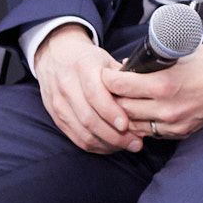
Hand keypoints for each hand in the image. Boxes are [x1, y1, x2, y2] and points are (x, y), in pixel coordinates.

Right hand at [31, 22, 141, 153]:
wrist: (55, 57)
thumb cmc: (88, 60)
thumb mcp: (107, 60)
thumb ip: (125, 77)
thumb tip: (147, 94)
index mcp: (83, 67)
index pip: (94, 93)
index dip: (111, 111)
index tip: (126, 124)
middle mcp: (67, 85)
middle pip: (89, 118)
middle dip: (114, 135)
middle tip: (135, 142)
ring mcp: (59, 104)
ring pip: (83, 132)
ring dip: (108, 143)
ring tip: (128, 145)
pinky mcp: (57, 117)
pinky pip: (77, 138)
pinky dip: (96, 146)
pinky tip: (112, 145)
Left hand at [104, 40, 202, 139]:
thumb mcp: (183, 53)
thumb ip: (155, 61)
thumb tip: (129, 66)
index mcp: (166, 83)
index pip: (121, 86)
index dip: (108, 79)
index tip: (105, 74)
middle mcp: (168, 108)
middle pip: (123, 108)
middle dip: (112, 98)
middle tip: (107, 89)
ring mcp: (175, 123)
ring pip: (134, 125)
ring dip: (124, 114)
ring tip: (120, 103)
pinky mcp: (182, 133)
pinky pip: (151, 133)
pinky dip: (141, 124)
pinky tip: (138, 115)